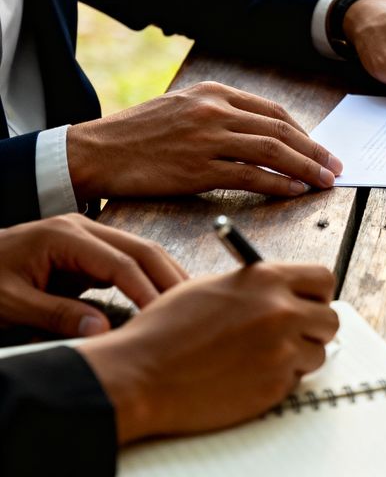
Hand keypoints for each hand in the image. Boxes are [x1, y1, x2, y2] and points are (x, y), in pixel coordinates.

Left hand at [0, 214, 186, 336]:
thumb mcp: (10, 302)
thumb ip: (56, 314)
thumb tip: (102, 332)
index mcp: (63, 235)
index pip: (120, 263)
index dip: (146, 290)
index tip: (164, 316)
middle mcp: (81, 228)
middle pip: (141, 249)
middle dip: (169, 277)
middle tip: (193, 306)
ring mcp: (86, 235)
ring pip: (139, 252)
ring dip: (163, 276)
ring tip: (186, 302)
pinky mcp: (86, 249)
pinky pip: (126, 260)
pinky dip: (146, 277)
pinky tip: (160, 296)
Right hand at [66, 81, 343, 204]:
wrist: (94, 152)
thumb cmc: (136, 135)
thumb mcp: (181, 108)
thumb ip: (220, 115)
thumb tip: (261, 133)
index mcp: (213, 94)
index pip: (272, 112)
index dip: (303, 133)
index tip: (320, 149)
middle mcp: (214, 111)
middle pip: (280, 130)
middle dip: (314, 151)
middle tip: (335, 167)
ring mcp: (207, 139)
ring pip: (272, 152)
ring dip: (306, 168)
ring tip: (325, 181)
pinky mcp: (197, 169)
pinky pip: (250, 175)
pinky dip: (278, 183)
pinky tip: (295, 191)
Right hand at [76, 263, 338, 444]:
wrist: (139, 374)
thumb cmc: (165, 331)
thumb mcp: (212, 287)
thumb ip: (256, 285)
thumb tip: (285, 289)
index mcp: (266, 280)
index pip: (323, 278)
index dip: (318, 292)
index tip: (310, 301)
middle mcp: (280, 312)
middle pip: (329, 319)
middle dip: (313, 327)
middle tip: (293, 334)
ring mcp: (281, 351)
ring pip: (316, 353)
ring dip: (297, 356)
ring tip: (258, 357)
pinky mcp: (274, 386)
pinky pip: (295, 380)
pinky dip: (277, 379)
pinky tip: (245, 375)